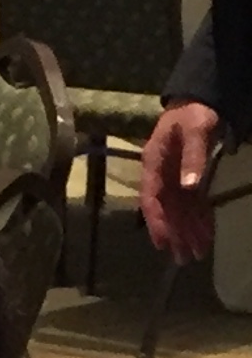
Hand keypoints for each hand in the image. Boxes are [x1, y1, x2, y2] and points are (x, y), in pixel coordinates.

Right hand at [144, 101, 225, 262]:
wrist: (200, 99)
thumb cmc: (193, 113)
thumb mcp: (195, 129)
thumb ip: (192, 157)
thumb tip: (189, 187)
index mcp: (153, 165)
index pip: (152, 200)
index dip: (157, 222)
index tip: (164, 243)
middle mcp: (161, 176)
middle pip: (167, 211)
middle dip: (177, 234)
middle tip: (185, 258)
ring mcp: (175, 178)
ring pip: (180, 210)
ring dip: (189, 231)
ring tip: (197, 253)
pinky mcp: (190, 178)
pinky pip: (193, 202)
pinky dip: (200, 218)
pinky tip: (205, 233)